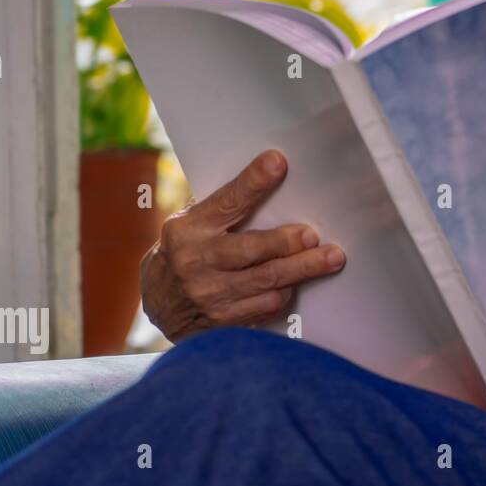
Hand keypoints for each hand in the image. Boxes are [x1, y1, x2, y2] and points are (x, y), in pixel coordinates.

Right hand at [140, 149, 346, 341]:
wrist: (156, 305)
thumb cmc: (185, 252)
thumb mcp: (191, 225)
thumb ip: (224, 211)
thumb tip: (272, 180)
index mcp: (188, 229)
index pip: (227, 201)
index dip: (253, 182)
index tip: (278, 163)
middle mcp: (196, 262)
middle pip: (253, 250)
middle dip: (289, 243)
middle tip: (314, 236)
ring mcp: (208, 296)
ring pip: (266, 282)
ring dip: (302, 270)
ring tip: (329, 259)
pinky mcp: (221, 323)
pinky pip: (265, 308)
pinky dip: (283, 295)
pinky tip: (294, 285)